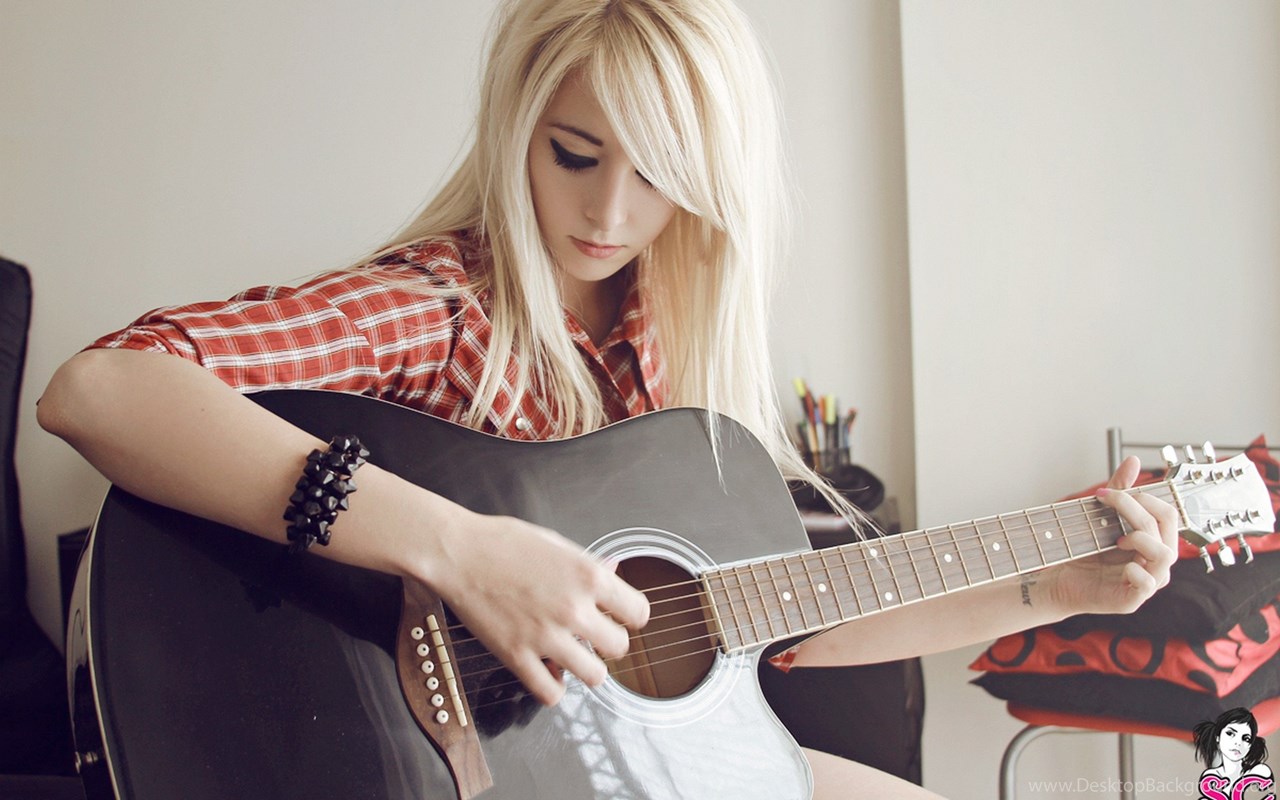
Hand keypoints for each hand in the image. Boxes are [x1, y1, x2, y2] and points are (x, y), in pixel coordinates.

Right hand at [425, 511, 649, 705]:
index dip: (629, 616)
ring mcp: (546, 636)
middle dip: (607, 642)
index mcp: (589, 576)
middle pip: (620, 648)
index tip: (617, 616)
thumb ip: (588, 564)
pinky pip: (551, 694)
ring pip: (595, 676)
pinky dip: (553, 687)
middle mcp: (574, 609)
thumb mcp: (556, 543)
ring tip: (572, 655)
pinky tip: (547, 671)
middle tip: (591, 635)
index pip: (639, 613)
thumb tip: (615, 571)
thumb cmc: (503, 542)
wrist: (457, 552)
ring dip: (586, 667)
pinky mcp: (517, 656)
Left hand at [1041, 456, 1178, 615]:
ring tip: (1116, 538)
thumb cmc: (1084, 551)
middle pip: (1167, 526)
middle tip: (1107, 501)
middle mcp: (1157, 561)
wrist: (1059, 580)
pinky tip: (1119, 564)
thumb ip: (1120, 491)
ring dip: (1140, 537)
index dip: (1146, 496)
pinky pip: (1146, 583)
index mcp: (1155, 541)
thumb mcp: (1101, 517)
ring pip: (1165, 554)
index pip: (1169, 513)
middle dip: (1136, 508)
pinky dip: (1134, 570)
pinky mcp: (1132, 599)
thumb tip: (1134, 460)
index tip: (1108, 492)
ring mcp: (1148, 581)